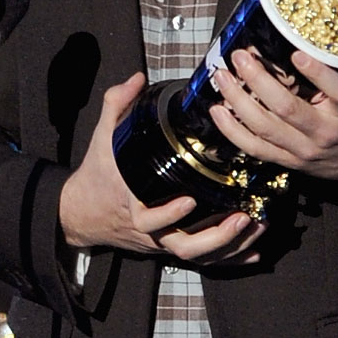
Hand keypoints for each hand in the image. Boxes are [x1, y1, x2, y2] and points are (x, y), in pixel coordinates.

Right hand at [59, 72, 265, 265]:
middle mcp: (149, 229)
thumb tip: (138, 77)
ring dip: (229, 246)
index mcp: (132, 203)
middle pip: (182, 246)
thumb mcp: (102, 137)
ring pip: (197, 255)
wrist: (82, 213)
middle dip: (215, 237)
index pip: (148, 219)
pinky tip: (253, 252)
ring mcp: (161, 241)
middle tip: (241, 217)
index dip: (169, 215)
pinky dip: (230, 258)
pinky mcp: (169, 247)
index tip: (190, 201)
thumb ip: (118, 104)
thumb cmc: (97, 174)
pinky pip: (202, 259)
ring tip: (255, 225)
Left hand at [210, 49, 337, 194]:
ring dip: (238, 101)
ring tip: (223, 76)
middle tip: (240, 57)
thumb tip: (323, 28)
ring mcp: (304, 150)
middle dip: (258, 81)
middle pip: (287, 109)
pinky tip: (217, 111)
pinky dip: (232, 130)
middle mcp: (324, 132)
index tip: (297, 54)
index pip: (337, 91)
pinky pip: (255, 148)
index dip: (317, 72)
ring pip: (265, 128)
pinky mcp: (290, 162)